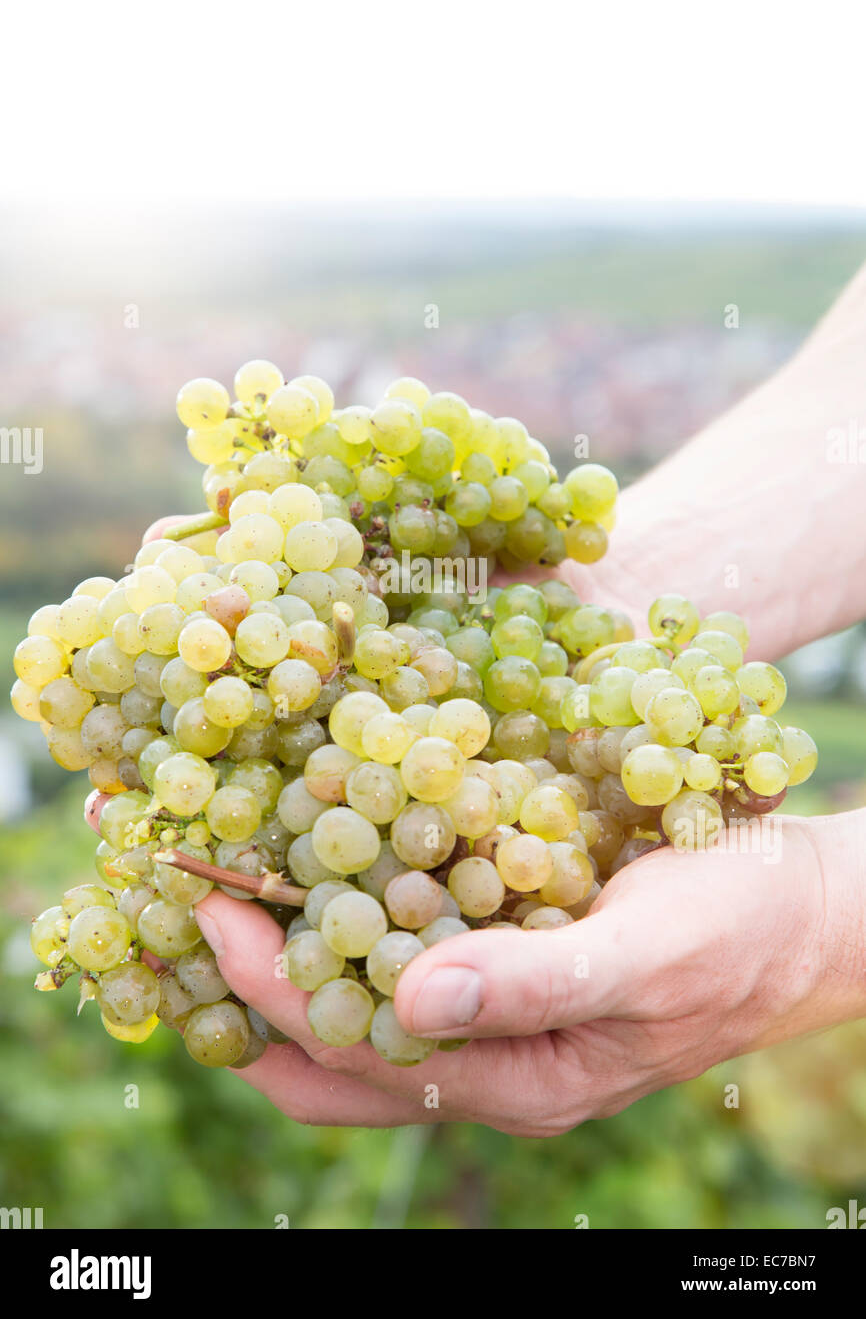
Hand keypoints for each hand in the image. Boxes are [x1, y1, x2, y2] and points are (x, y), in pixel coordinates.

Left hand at [162, 810, 864, 1134]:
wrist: (800, 912)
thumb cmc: (739, 932)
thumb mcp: (649, 955)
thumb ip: (537, 983)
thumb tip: (408, 1002)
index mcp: (512, 1079)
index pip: (352, 1048)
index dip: (267, 982)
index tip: (207, 901)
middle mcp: (485, 1059)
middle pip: (327, 1051)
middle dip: (241, 989)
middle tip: (176, 904)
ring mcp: (492, 1014)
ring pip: (353, 1010)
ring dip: (285, 958)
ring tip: (222, 888)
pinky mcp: (506, 961)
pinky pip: (398, 958)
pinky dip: (345, 920)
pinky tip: (320, 866)